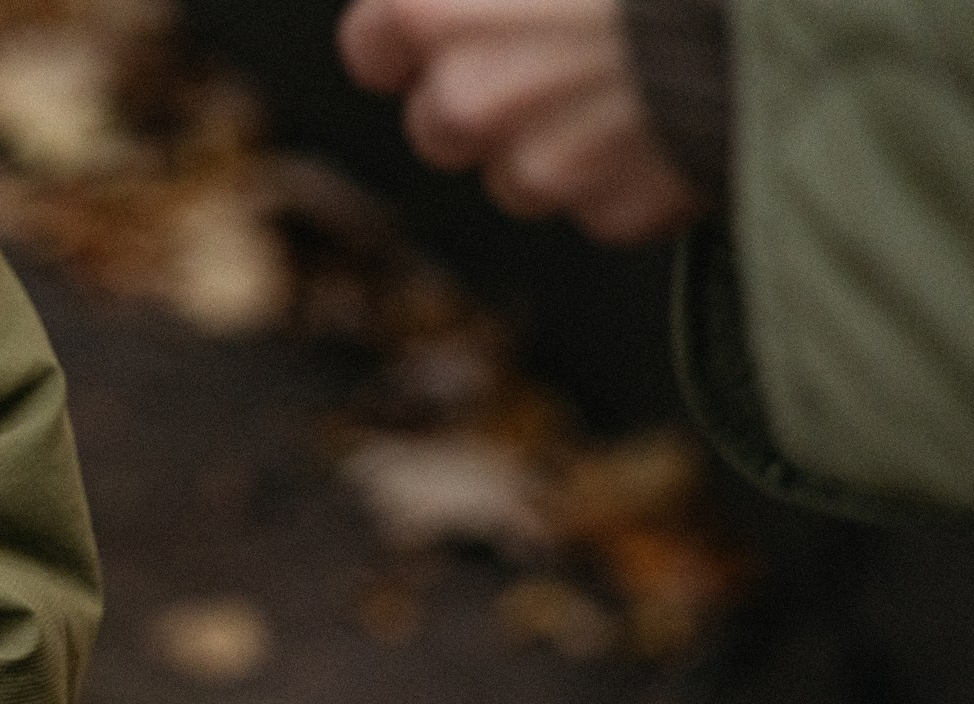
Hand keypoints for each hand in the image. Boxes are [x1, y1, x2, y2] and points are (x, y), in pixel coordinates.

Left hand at [339, 0, 701, 245]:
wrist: (800, 0)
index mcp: (432, 9)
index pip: (372, 45)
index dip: (412, 36)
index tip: (446, 26)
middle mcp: (465, 98)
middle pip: (440, 120)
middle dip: (491, 91)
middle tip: (571, 41)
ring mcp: (538, 167)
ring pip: (518, 171)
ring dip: (563, 134)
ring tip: (640, 70)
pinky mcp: (614, 212)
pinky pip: (602, 200)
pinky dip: (636, 165)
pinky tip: (684, 108)